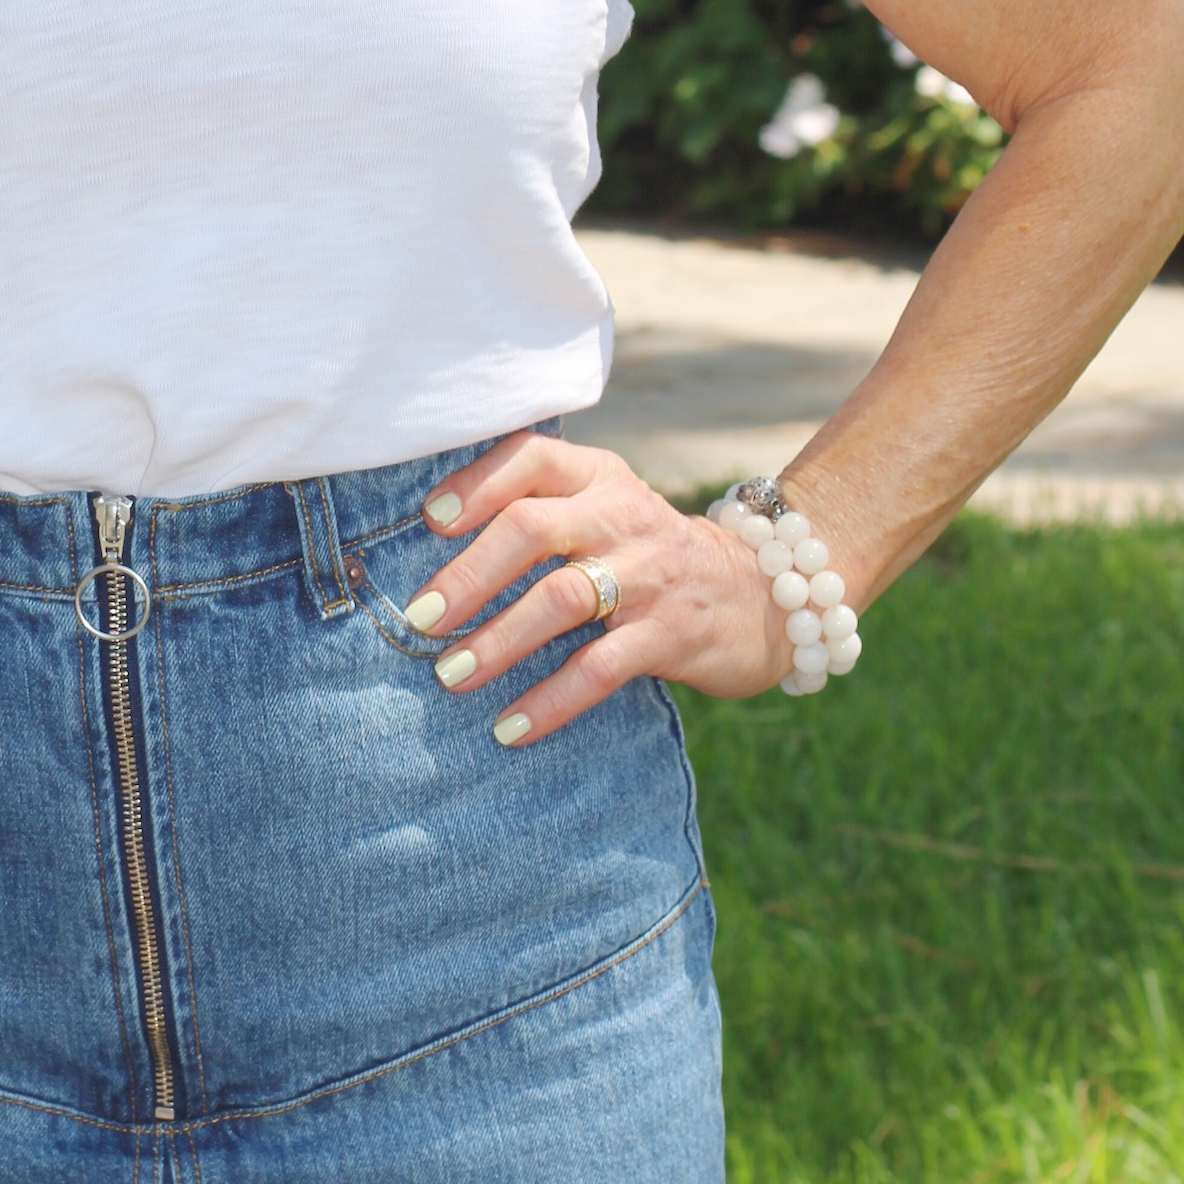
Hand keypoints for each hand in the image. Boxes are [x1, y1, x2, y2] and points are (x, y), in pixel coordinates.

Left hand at [405, 431, 790, 741]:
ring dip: (499, 640)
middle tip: (422, 617)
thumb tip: (430, 539)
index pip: (531, 457)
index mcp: (598, 477)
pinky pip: (600, 668)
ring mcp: (649, 575)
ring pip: (562, 598)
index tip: (428, 522)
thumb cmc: (646, 553)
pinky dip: (551, 700)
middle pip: (534, 527)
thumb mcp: (605, 508)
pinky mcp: (670, 635)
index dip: (476, 485)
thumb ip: (540, 507)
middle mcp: (621, 515)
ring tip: (451, 675)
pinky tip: (510, 727)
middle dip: (470, 574)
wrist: (762, 594)